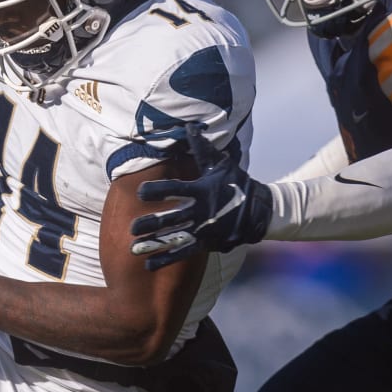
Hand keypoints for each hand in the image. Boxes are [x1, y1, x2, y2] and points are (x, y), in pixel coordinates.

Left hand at [129, 123, 272, 268]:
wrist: (259, 210)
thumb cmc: (236, 183)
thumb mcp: (221, 164)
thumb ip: (202, 148)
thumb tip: (189, 126)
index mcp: (201, 190)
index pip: (175, 189)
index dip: (157, 190)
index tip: (140, 192)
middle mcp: (200, 211)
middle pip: (172, 218)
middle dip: (151, 223)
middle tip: (132, 227)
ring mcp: (203, 229)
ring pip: (175, 238)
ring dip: (154, 243)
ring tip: (133, 249)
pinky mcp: (206, 243)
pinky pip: (183, 253)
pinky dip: (166, 259)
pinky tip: (148, 264)